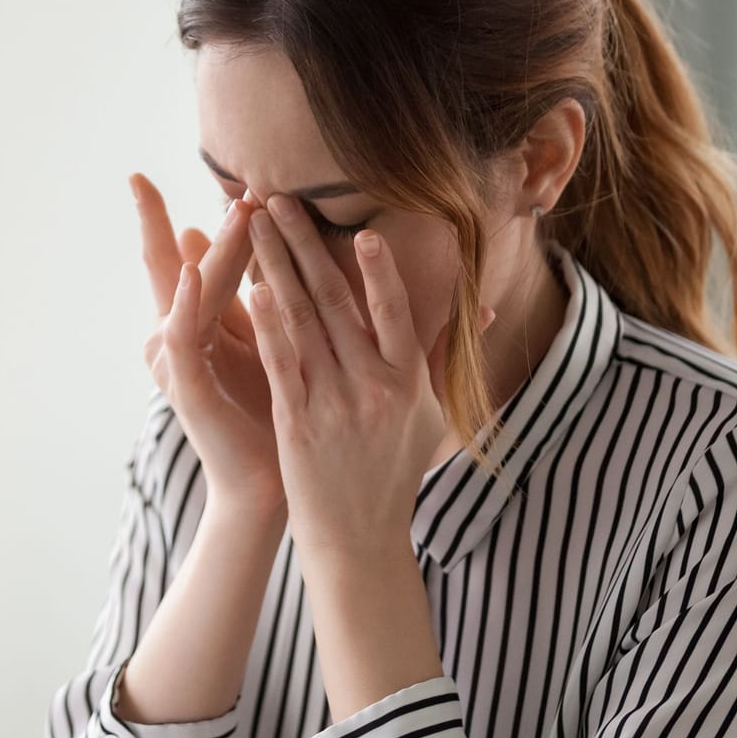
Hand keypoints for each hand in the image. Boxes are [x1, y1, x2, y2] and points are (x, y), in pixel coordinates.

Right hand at [132, 173, 285, 523]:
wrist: (268, 483)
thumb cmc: (271, 412)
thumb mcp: (264, 341)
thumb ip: (252, 295)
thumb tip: (250, 245)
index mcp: (196, 324)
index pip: (183, 259)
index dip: (162, 219)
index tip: (138, 175)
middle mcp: (175, 337)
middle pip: (176, 266)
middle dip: (172, 221)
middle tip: (177, 178)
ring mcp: (176, 362)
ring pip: (189, 292)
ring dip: (211, 250)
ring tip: (230, 209)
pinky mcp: (186, 386)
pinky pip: (183, 337)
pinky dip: (187, 303)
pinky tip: (194, 271)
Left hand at [244, 193, 495, 556]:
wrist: (358, 538)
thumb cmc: (394, 473)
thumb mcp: (431, 416)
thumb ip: (443, 357)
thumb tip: (485, 309)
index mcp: (410, 382)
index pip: (395, 312)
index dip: (379, 271)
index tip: (362, 228)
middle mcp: (374, 388)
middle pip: (336, 303)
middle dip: (305, 246)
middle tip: (278, 199)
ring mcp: (334, 404)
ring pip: (303, 323)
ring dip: (276, 268)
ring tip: (254, 227)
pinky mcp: (297, 423)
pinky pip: (282, 364)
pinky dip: (267, 325)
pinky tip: (251, 289)